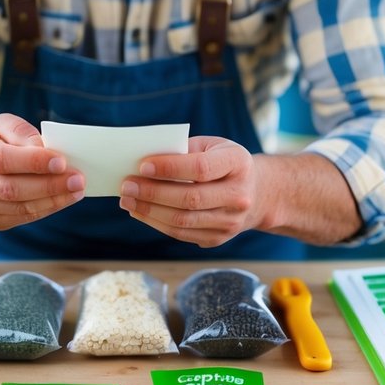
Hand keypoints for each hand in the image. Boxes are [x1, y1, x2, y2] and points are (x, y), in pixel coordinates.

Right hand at [0, 114, 84, 229]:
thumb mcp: (0, 124)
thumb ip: (21, 131)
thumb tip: (44, 149)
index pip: (1, 159)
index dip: (33, 162)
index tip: (61, 162)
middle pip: (10, 188)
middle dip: (49, 185)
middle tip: (78, 179)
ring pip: (18, 208)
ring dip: (52, 200)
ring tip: (76, 190)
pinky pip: (21, 218)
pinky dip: (45, 209)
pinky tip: (62, 199)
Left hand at [118, 136, 263, 247]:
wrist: (257, 193)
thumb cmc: (224, 162)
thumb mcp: (212, 146)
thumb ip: (183, 150)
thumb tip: (144, 162)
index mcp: (238, 164)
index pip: (201, 168)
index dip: (170, 168)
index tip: (142, 166)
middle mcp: (239, 195)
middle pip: (190, 198)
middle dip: (152, 193)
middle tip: (127, 185)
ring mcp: (230, 221)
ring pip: (183, 220)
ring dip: (149, 211)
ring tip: (127, 200)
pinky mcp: (218, 238)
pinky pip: (182, 234)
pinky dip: (157, 223)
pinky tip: (140, 212)